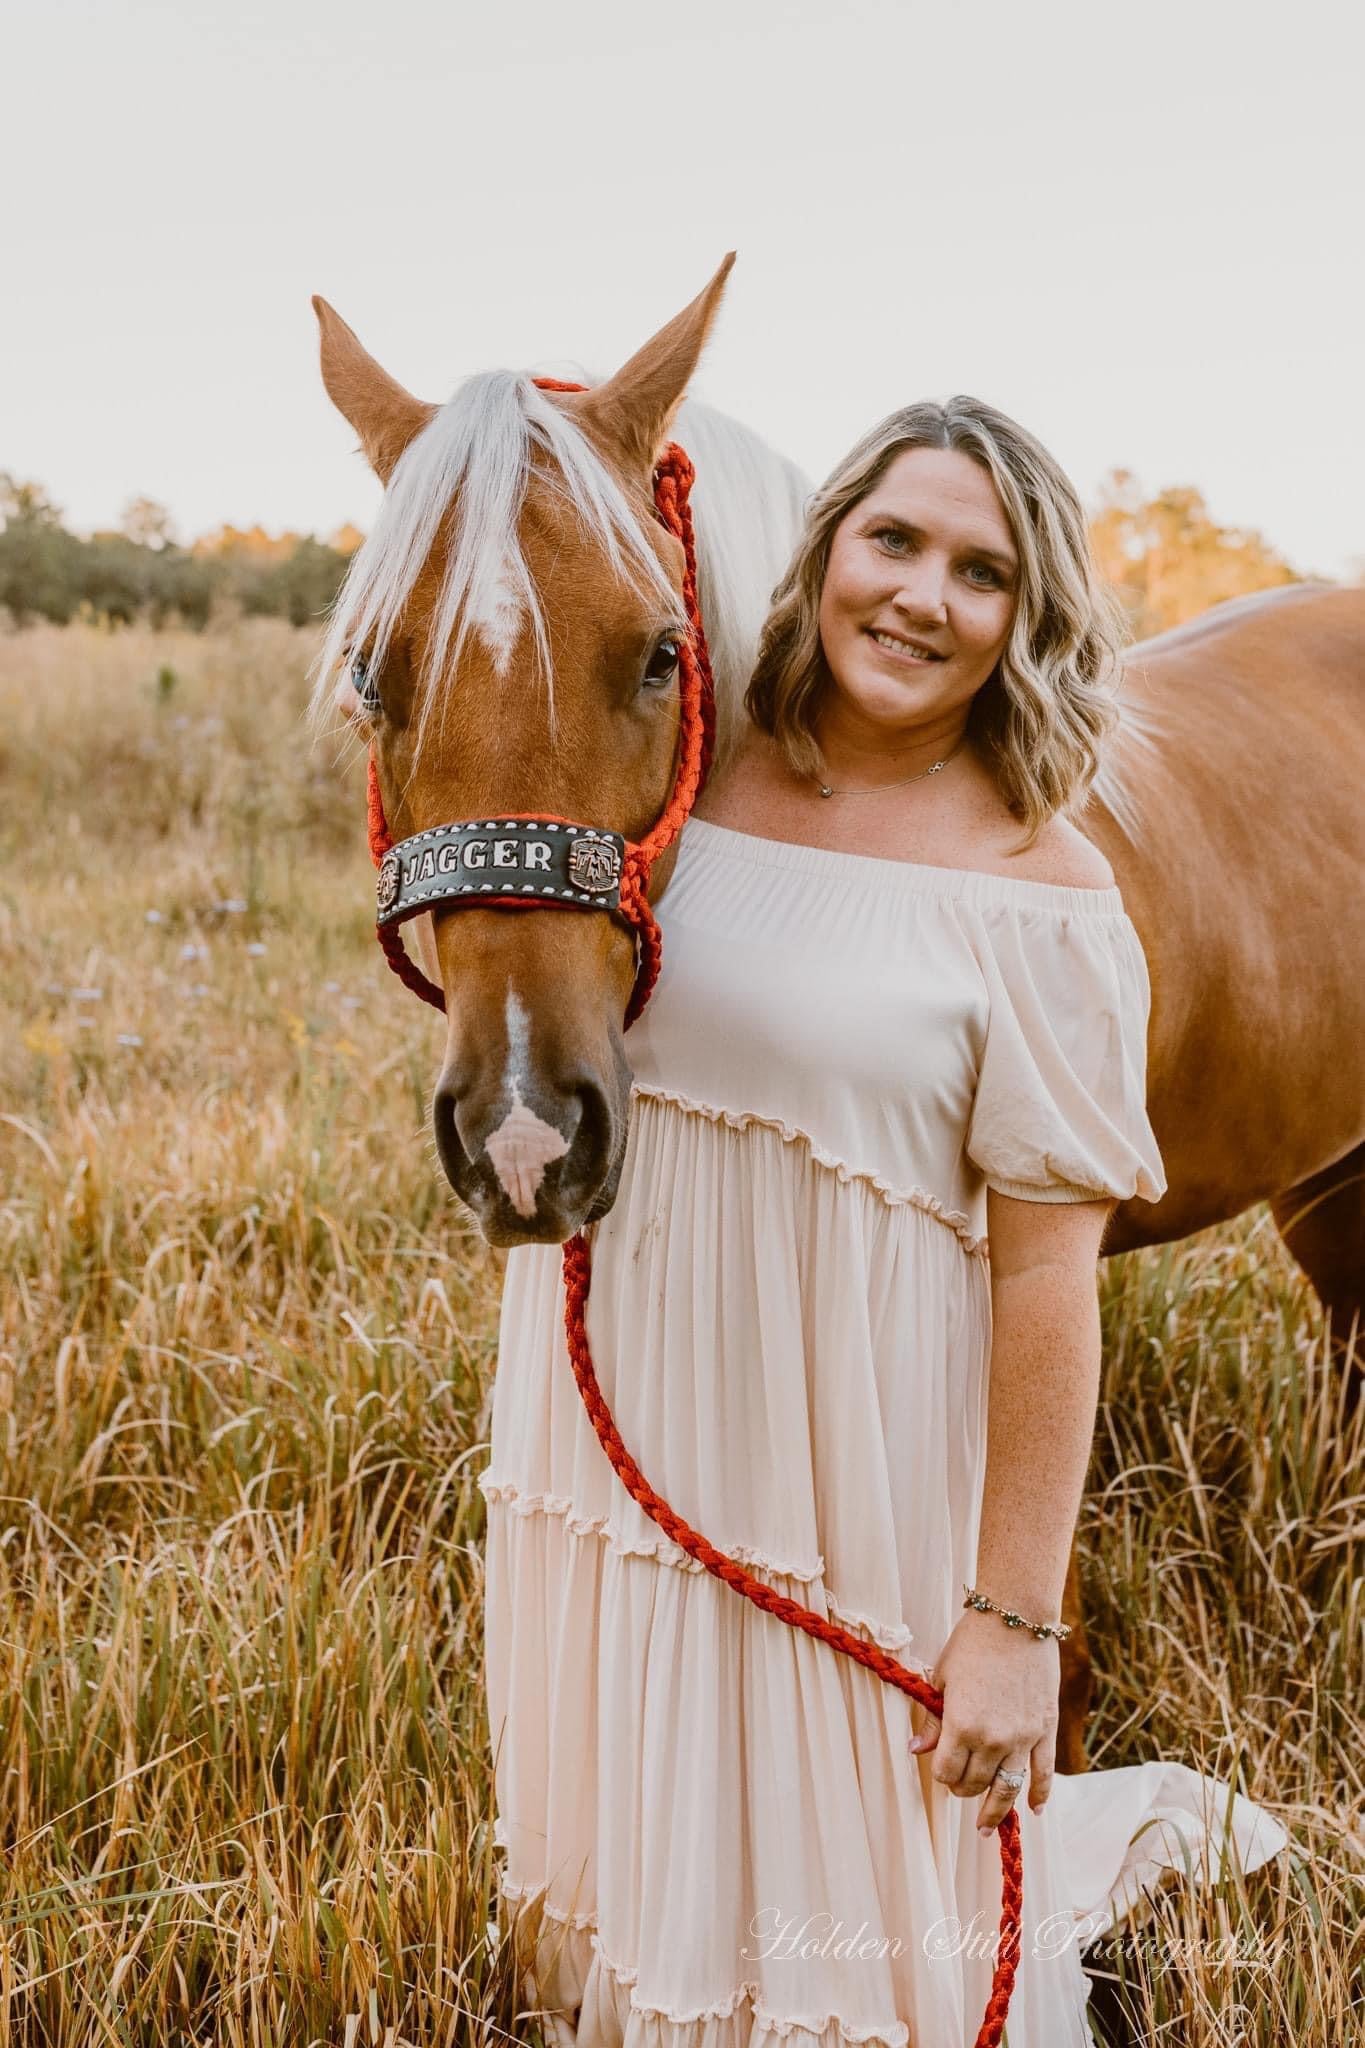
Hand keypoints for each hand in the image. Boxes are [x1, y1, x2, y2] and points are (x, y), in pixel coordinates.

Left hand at [908, 1608, 1058, 1832]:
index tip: (942, 1769)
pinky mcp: (1045, 1730)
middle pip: (976, 1783)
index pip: (948, 1772)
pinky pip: (1044, 1773)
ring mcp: (1023, 1738)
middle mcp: (994, 1739)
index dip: (941, 1775)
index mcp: (962, 1726)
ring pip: (1008, 1788)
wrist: (1015, 1619)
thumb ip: (933, 1721)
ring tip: (986, 1827)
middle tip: (961, 1786)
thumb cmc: (972, 1644)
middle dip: (964, 1788)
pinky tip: (1033, 1809)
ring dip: (996, 1810)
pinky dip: (1039, 1794)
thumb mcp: (942, 1679)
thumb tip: (916, 1751)